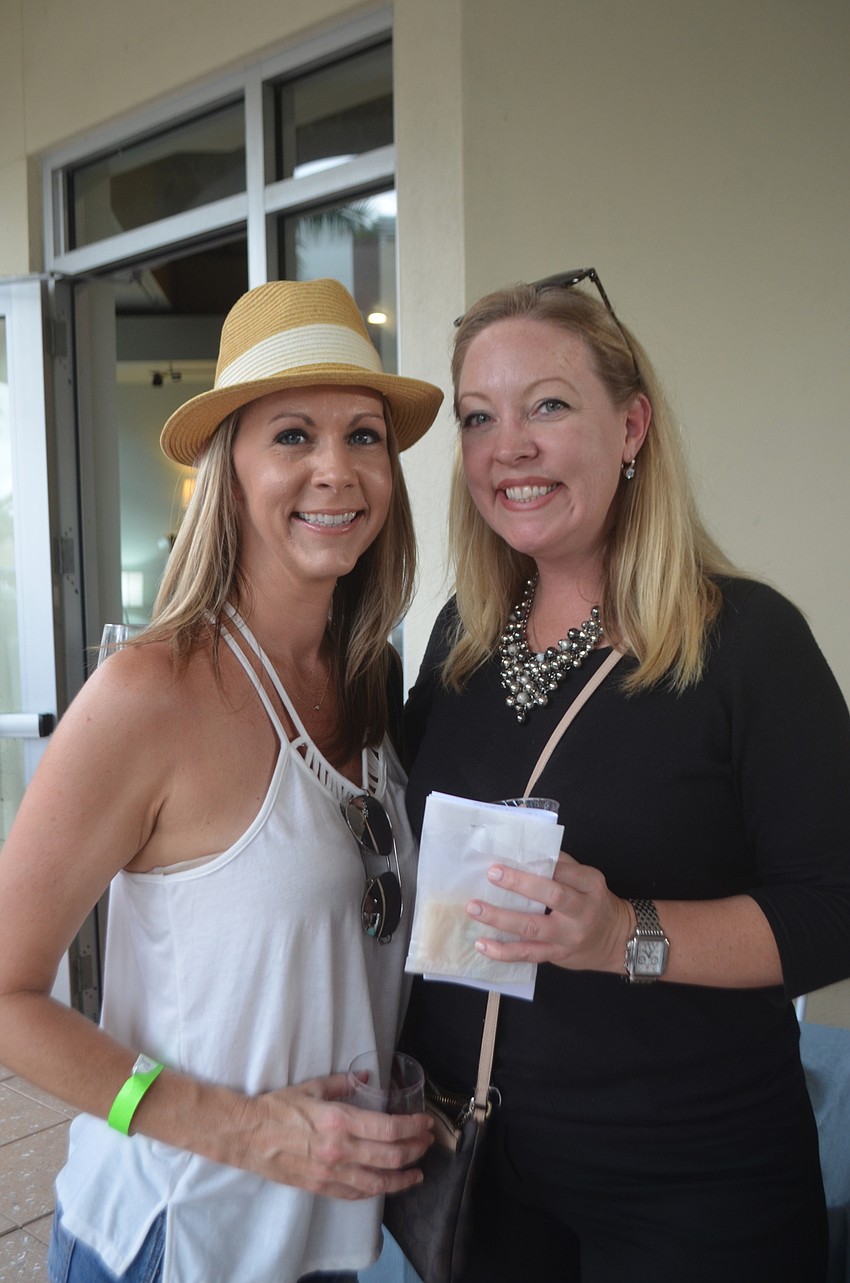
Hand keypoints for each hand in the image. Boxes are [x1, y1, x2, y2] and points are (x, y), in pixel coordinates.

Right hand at [233, 1073, 432, 1199]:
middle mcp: (340, 1150)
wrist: (246, 1135)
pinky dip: (375, 1191)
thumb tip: (368, 1077)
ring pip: (378, 1182)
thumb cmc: (277, 1108)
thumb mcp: (312, 1087)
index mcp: (340, 1121)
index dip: (413, 1127)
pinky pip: (355, 1194)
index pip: (389, 1128)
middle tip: (427, 1143)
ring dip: (402, 1178)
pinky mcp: (320, 1187)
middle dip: (415, 1150)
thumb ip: (342, 1084)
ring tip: (417, 1173)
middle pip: (390, 1156)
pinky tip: (385, 1186)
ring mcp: (331, 1173)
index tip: (426, 1124)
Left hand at [466, 852, 631, 974]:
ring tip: (475, 909)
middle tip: (492, 874)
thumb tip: (527, 851)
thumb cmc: (594, 904)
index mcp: (590, 885)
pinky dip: (503, 951)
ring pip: (533, 927)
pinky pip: (527, 954)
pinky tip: (482, 944)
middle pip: (552, 895)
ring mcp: (567, 936)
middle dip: (520, 884)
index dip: (541, 862)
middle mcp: (581, 911)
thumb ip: (563, 867)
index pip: (565, 870)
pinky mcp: (555, 955)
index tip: (513, 853)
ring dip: (500, 918)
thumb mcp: (588, 881)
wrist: (616, 942)